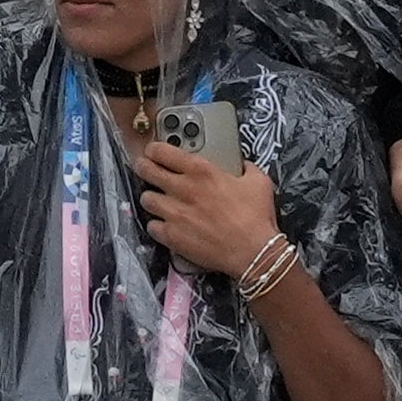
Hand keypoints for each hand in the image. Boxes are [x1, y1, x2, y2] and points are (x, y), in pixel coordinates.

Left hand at [135, 130, 285, 278]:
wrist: (253, 251)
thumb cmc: (255, 217)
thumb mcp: (258, 181)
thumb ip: (246, 168)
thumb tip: (242, 166)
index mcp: (202, 171)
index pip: (164, 152)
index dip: (154, 149)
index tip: (152, 150)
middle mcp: (183, 189)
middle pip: (147, 171)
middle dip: (143, 167)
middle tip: (144, 168)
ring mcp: (174, 213)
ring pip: (146, 199)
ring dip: (150, 197)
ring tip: (157, 199)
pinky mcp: (171, 236)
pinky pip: (151, 226)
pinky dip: (156, 225)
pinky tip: (164, 225)